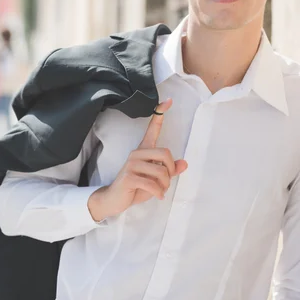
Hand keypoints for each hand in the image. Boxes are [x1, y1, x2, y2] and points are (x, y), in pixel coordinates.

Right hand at [87, 98, 187, 220]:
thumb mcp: (156, 179)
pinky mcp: (129, 176)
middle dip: (170, 170)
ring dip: (165, 185)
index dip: (160, 114)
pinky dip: (158, 192)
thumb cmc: (136, 187)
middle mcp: (137, 153)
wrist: (115, 199)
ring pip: (161, 171)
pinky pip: (152, 183)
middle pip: (165, 153)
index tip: (168, 100)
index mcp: (144, 150)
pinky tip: (157, 196)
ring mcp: (131, 164)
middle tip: (167, 182)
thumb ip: (169, 171)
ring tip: (160, 190)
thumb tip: (184, 163)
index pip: (152, 129)